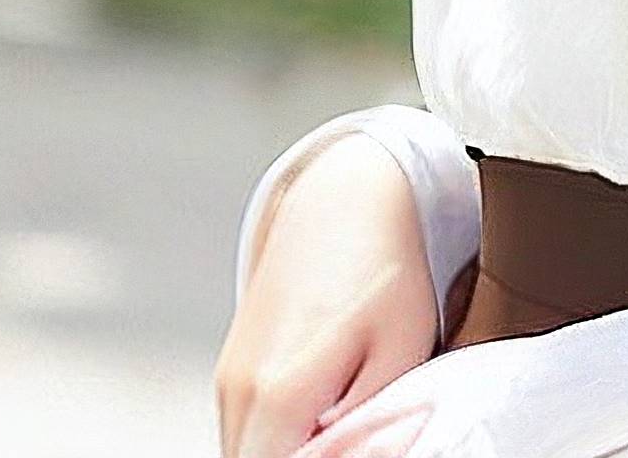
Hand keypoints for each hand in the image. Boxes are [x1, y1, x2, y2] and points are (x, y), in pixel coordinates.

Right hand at [217, 132, 442, 457]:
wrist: (350, 196)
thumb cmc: (384, 268)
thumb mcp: (400, 354)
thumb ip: (367, 430)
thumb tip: (353, 457)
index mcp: (277, 393)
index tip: (354, 444)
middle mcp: (237, 390)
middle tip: (349, 438)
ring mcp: (228, 377)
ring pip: (243, 451)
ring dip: (287, 449)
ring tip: (338, 426)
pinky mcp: (232, 367)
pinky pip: (244, 428)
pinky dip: (277, 434)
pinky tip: (321, 411)